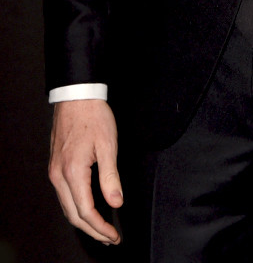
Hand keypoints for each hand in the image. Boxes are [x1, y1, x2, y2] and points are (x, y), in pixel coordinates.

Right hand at [49, 99, 122, 244]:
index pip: (86, 211)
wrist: (77, 96)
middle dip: (92, 231)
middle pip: (74, 215)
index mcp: (73, 172)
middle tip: (110, 238)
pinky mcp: (56, 166)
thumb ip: (111, 177)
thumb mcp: (108, 145)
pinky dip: (76, 208)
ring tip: (101, 229)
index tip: (114, 235)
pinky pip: (64, 195)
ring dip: (84, 221)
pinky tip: (87, 209)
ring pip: (67, 207)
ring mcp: (55, 171)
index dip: (101, 228)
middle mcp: (59, 175)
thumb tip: (116, 202)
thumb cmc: (93, 116)